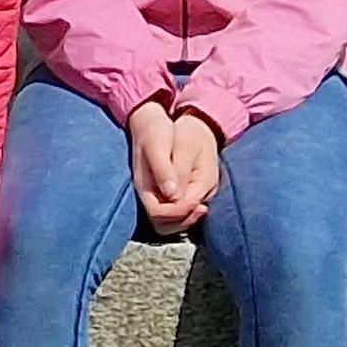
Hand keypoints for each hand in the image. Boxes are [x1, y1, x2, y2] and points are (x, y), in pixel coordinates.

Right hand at [127, 97, 221, 232]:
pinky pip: (175, 213)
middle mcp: (148, 195)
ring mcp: (155, 195)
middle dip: (184, 220)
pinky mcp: (164, 193)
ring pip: (169, 223)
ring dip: (187, 218)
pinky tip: (198, 199)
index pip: (158, 214)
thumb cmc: (155, 130)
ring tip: (201, 205)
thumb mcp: (159, 144)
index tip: (196, 203)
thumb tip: (172, 194)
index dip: (179, 212)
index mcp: (144, 186)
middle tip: (201, 207)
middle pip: (163, 225)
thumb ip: (164, 170)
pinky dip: (187, 211)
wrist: (151, 121)